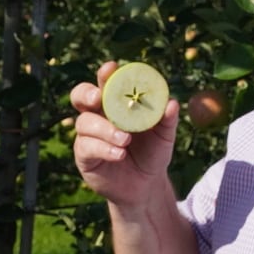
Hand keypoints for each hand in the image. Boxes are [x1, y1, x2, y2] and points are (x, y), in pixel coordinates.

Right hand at [71, 61, 179, 207]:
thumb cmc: (153, 152)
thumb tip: (172, 103)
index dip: (106, 74)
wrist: (146, 185)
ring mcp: (88, 135)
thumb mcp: (164, 136)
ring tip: (126, 139)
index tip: (111, 67)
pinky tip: (120, 154)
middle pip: (81, 96)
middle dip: (87, 93)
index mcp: (116, 103)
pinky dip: (104, 148)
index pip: (107, 82)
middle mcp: (98, 115)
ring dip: (105, 129)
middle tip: (99, 97)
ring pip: (85, 122)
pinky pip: (86, 146)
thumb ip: (167, 120)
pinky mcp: (85, 156)